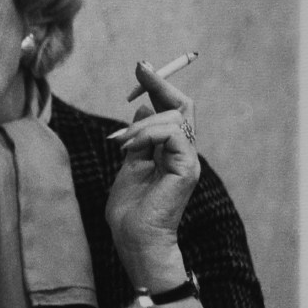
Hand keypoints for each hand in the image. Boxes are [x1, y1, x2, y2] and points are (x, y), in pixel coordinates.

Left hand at [105, 61, 200, 284]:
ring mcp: (187, 159)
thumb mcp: (129, 165)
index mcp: (171, 151)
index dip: (158, 86)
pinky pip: (172, 134)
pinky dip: (147, 133)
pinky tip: (129, 148)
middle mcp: (183, 152)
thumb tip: (142, 110)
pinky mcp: (186, 168)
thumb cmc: (129, 210)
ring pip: (173, 117)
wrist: (134, 239)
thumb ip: (138, 139)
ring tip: (120, 143)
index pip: (172, 109)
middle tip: (139, 69)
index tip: (141, 68)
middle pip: (181, 105)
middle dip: (158, 84)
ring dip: (140, 123)